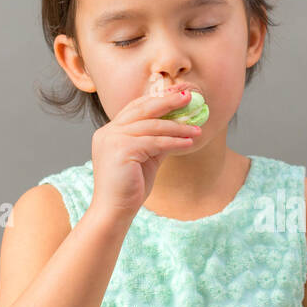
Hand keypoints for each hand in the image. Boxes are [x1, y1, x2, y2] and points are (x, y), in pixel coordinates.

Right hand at [87, 87, 201, 219]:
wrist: (114, 211)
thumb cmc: (129, 189)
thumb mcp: (145, 159)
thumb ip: (156, 142)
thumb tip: (178, 129)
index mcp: (110, 132)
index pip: (136, 108)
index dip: (158, 99)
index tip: (178, 95)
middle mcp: (109, 132)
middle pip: (143, 108)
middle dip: (168, 101)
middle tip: (190, 96)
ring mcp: (113, 139)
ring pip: (152, 125)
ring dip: (178, 127)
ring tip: (197, 129)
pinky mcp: (122, 149)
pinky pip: (155, 141)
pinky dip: (175, 142)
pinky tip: (189, 143)